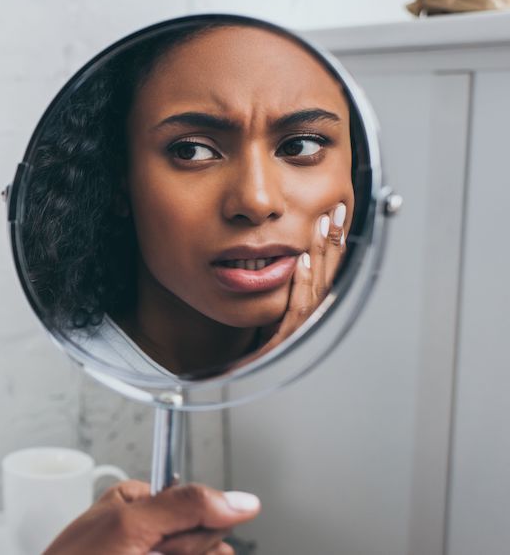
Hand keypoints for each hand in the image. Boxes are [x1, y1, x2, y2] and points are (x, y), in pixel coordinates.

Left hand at [44, 482, 260, 554]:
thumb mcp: (129, 525)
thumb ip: (184, 506)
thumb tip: (240, 500)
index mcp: (142, 503)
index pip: (204, 507)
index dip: (190, 531)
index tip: (163, 540)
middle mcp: (155, 531)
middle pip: (211, 541)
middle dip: (182, 552)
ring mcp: (161, 554)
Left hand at [263, 202, 348, 349]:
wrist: (249, 374)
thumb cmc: (262, 343)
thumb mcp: (273, 306)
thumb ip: (285, 284)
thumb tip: (288, 255)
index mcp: (307, 304)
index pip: (325, 268)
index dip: (332, 243)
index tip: (334, 215)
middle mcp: (310, 314)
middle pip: (328, 272)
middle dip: (333, 240)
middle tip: (336, 211)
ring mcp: (302, 325)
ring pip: (318, 284)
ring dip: (322, 253)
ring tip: (322, 226)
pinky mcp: (288, 336)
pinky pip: (298, 305)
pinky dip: (303, 282)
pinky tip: (303, 262)